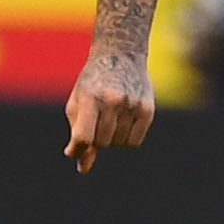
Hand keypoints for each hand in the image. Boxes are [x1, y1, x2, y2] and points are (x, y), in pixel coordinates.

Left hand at [62, 47, 154, 171]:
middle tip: (96, 122)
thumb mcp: (78, 104)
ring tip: (110, 116)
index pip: (83, 137)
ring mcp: (132, 105)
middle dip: (96, 140)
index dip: (78, 150)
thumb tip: (82, 168)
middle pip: (102, 143)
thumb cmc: (92, 84)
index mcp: (89, 99)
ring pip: (119, 144)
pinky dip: (127, 138)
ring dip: (112, 138)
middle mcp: (113, 101)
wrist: (120, 55)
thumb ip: (78, 136)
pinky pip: (134, 142)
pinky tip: (123, 121)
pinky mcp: (148, 109)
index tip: (75, 150)